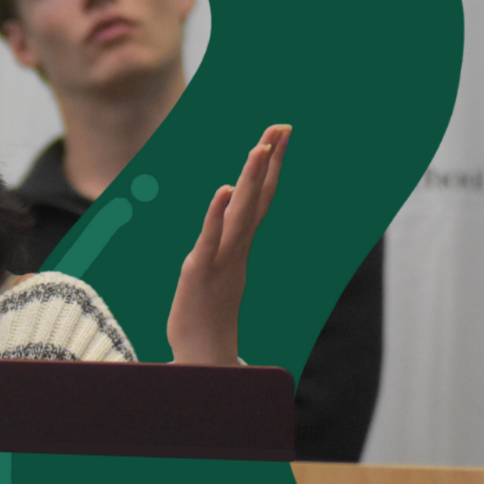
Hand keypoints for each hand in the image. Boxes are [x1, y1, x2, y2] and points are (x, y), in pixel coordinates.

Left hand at [166, 125, 290, 365]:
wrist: (203, 358)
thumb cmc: (206, 320)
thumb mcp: (216, 275)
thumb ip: (224, 254)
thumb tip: (227, 236)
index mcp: (240, 246)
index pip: (261, 198)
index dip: (271, 166)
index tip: (281, 134)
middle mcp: (236, 248)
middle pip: (258, 196)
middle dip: (270, 160)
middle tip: (282, 125)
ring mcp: (221, 259)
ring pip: (240, 212)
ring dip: (251, 179)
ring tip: (260, 146)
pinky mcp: (201, 270)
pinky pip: (212, 238)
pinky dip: (218, 213)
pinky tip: (224, 190)